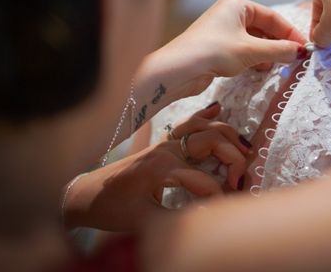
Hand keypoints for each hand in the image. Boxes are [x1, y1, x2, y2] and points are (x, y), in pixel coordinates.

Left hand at [64, 103, 249, 231]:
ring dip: (229, 136)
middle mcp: (168, 149)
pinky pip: (189, 123)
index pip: (206, 180)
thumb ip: (178, 222)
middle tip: (239, 180)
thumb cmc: (113, 209)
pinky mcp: (164, 143)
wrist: (86, 195)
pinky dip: (206, 116)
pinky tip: (218, 109)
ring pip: (206, 128)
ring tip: (245, 152)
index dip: (220, 198)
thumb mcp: (144, 222)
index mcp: (163, 168)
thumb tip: (209, 219)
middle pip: (214, 141)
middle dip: (234, 158)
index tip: (225, 211)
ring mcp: (166, 142)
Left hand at [141, 0, 306, 104]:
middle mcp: (229, 15)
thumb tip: (300, 52)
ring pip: (254, 41)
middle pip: (263, 28)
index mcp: (237, 5)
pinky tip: (261, 69)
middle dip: (278, 43)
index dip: (289, 32)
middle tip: (293, 58)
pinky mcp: (217, 49)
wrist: (178, 69)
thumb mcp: (251, 50)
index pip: (272, 17)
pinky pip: (243, 51)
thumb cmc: (214, 51)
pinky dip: (254, 59)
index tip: (303, 47)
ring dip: (267, 53)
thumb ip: (278, 50)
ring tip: (277, 65)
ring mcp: (222, 32)